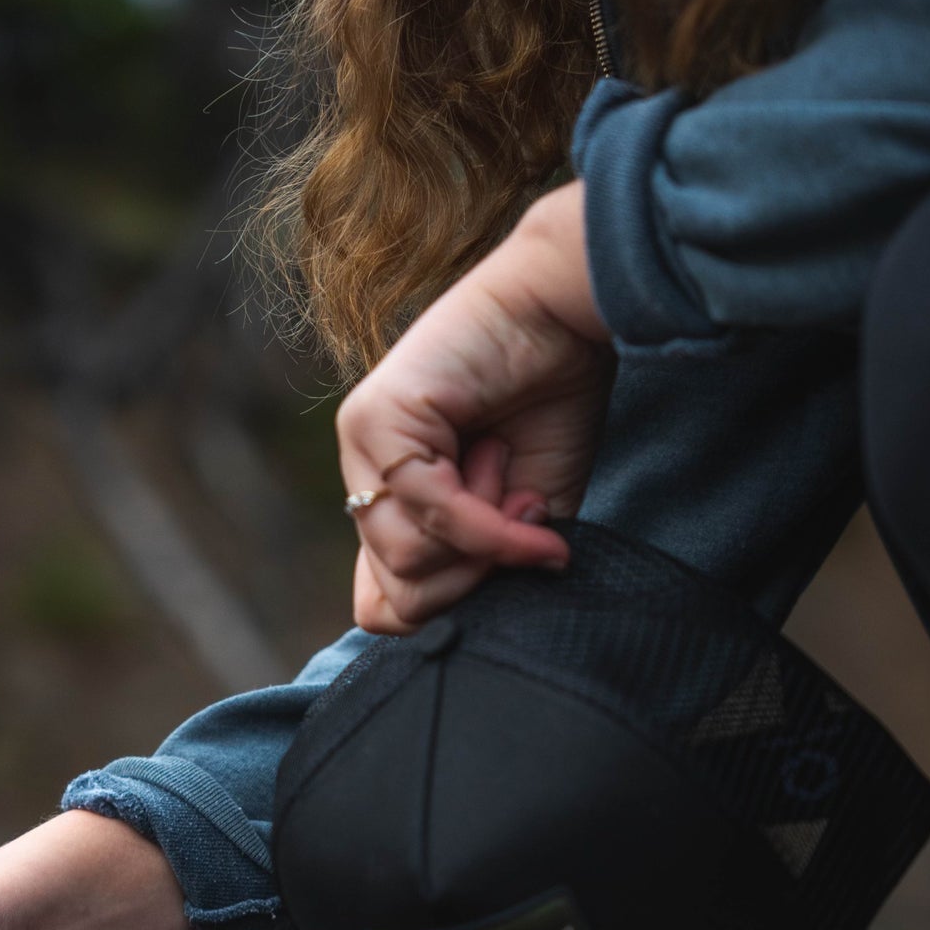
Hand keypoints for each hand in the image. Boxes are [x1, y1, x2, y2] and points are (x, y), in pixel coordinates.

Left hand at [337, 183, 614, 634]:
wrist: (569, 309)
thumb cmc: (553, 403)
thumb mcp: (519, 518)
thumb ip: (476, 570)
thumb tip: (439, 619)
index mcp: (386, 496)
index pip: (381, 606)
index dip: (449, 605)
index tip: (506, 563)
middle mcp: (361, 472)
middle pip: (395, 597)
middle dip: (473, 576)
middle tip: (517, 513)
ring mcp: (360, 445)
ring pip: (406, 563)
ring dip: (484, 537)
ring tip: (508, 467)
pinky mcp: (375, 419)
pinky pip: (428, 513)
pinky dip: (491, 527)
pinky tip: (526, 502)